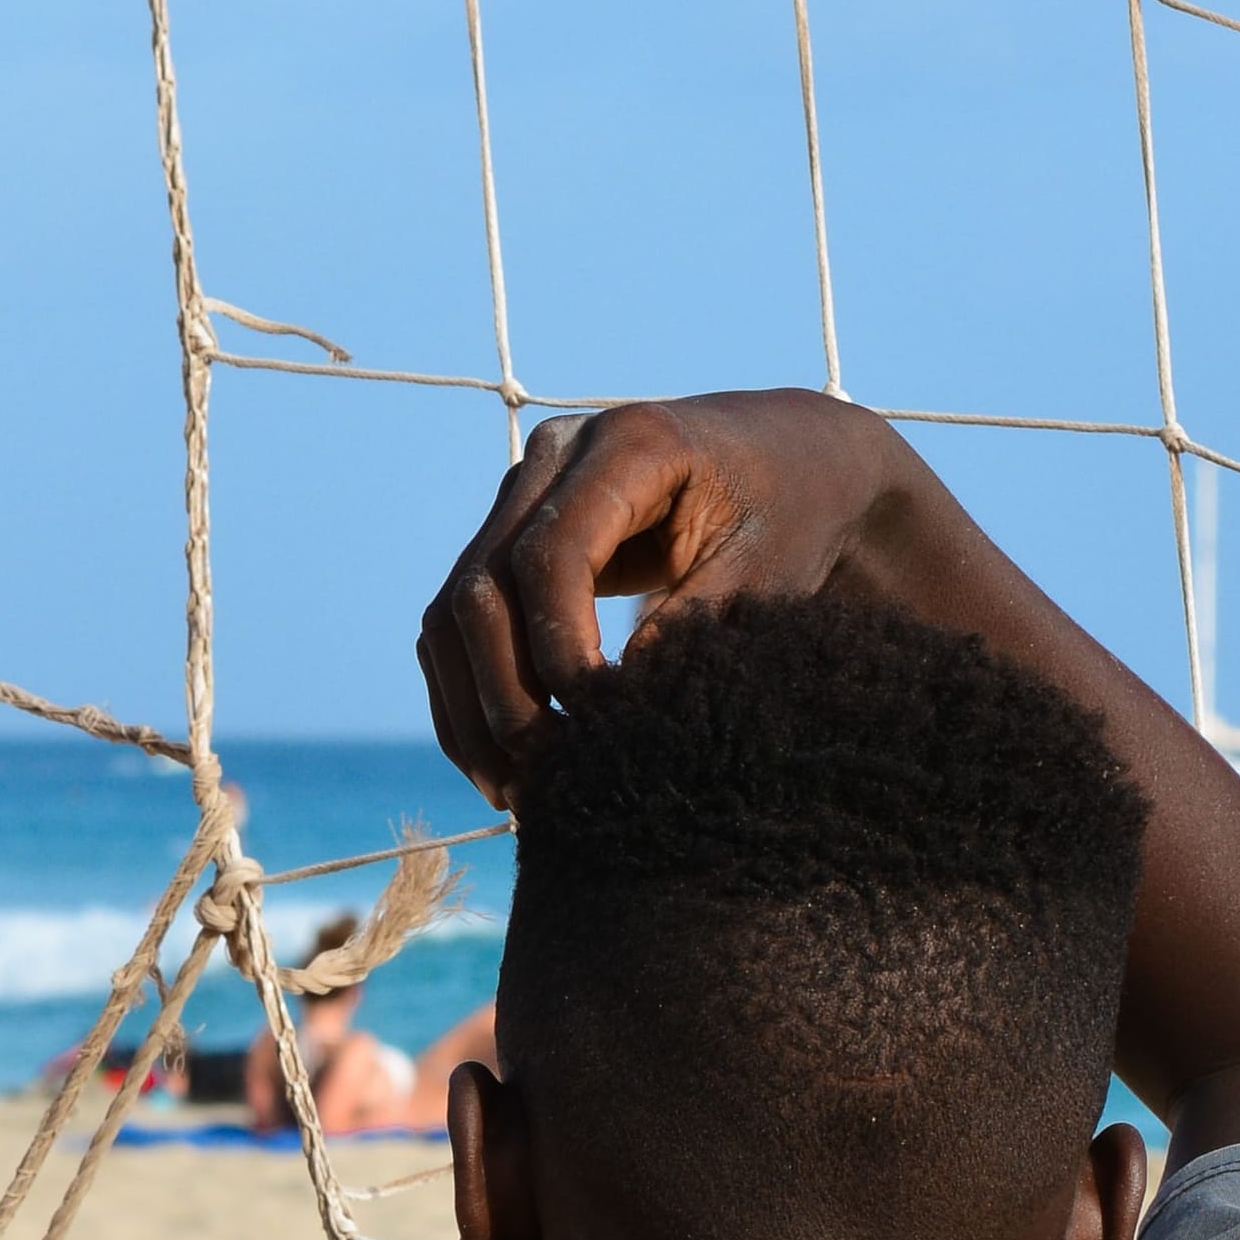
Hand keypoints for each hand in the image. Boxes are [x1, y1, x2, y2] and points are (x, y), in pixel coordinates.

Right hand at [417, 393, 916, 795]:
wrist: (786, 458)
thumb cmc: (789, 512)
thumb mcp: (764, 569)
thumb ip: (691, 629)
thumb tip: (612, 712)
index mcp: (627, 445)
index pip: (549, 555)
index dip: (557, 647)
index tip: (593, 721)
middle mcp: (554, 456)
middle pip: (480, 587)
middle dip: (503, 695)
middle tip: (542, 780)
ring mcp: (521, 495)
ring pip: (451, 613)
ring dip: (471, 710)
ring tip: (514, 794)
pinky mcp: (509, 539)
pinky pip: (458, 626)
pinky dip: (469, 698)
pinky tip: (502, 766)